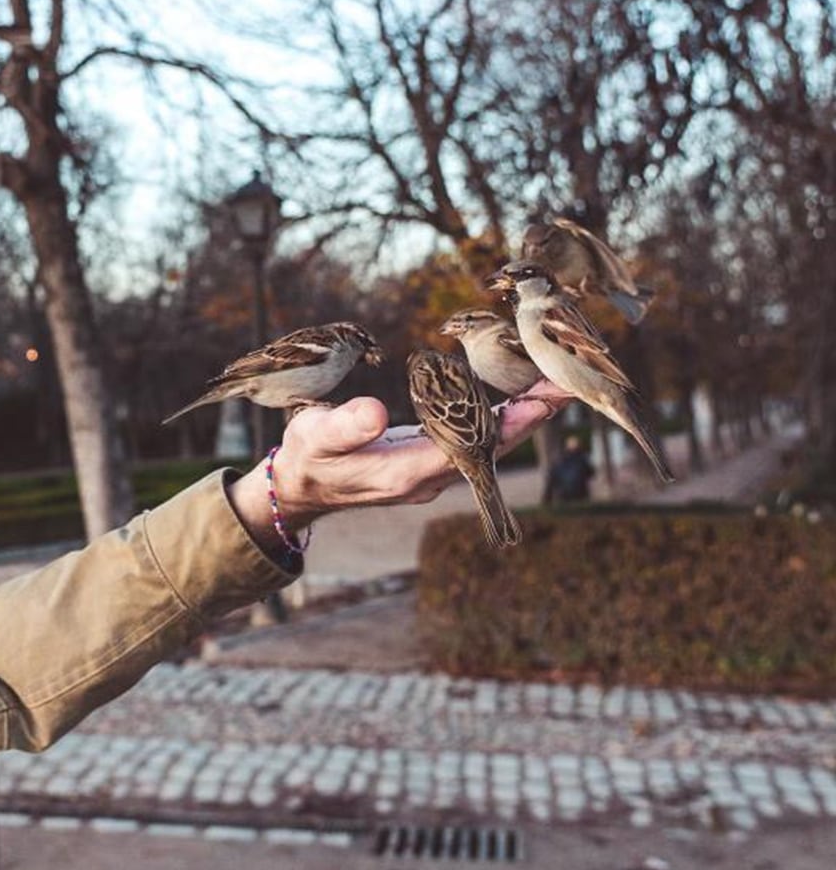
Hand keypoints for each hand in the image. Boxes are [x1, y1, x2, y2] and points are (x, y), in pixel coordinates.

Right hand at [226, 379, 573, 554]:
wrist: (300, 485)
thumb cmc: (306, 456)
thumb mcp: (316, 435)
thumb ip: (345, 426)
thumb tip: (378, 413)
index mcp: (407, 472)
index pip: (472, 447)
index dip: (509, 425)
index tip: (542, 402)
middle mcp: (429, 476)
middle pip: (491, 446)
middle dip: (530, 415)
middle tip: (569, 383)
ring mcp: (432, 471)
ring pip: (488, 443)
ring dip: (521, 414)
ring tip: (555, 384)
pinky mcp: (430, 460)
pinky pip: (475, 439)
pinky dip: (499, 416)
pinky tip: (518, 396)